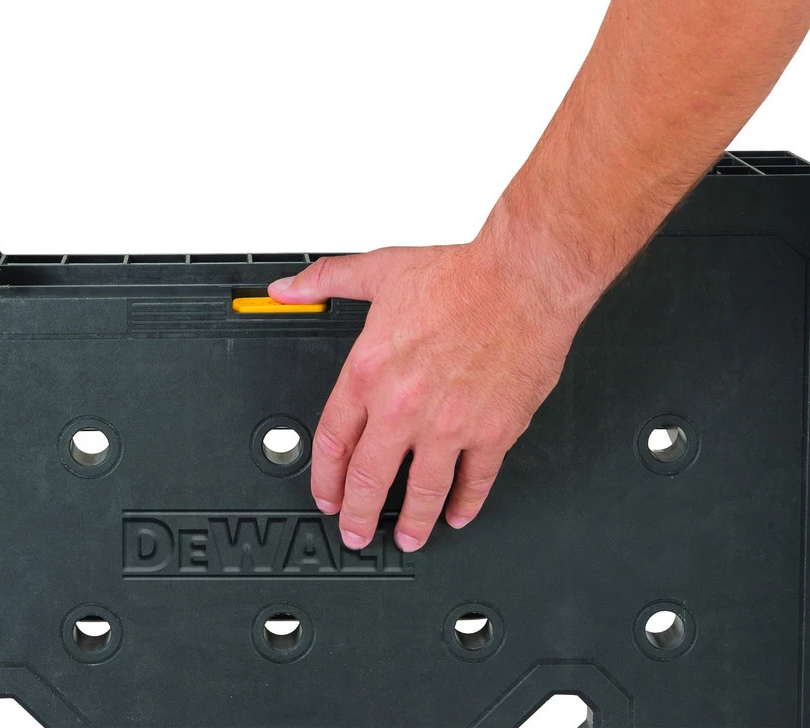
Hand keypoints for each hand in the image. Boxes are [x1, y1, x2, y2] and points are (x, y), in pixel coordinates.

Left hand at [268, 232, 585, 551]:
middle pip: (369, 478)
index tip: (326, 494)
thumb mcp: (379, 271)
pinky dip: (466, 503)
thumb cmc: (459, 276)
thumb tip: (286, 289)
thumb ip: (326, 281)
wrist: (523, 279)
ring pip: (421, 492)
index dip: (325, 477)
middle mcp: (404, 405)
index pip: (333, 440)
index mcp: (370, 371)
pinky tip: (459, 512)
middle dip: (358, 514)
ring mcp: (449, 425)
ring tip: (408, 538)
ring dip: (412, 523)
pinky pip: (475, 481)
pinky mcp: (493, 432)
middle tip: (356, 531)